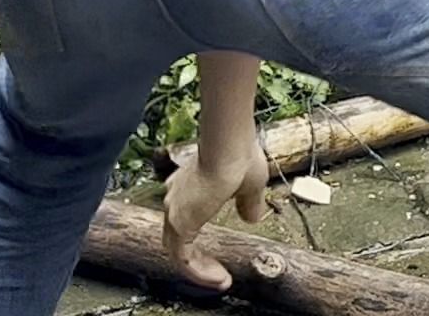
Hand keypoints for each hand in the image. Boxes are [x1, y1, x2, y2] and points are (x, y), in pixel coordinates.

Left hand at [160, 60, 268, 289]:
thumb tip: (252, 217)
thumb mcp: (250, 184)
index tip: (215, 249)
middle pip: (178, 239)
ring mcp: (175, 212)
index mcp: (188, 186)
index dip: (199, 234)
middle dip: (198, 259)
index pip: (185, 219)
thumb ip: (248, 203)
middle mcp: (176, 199)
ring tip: (221, 280)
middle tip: (217, 272)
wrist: (229, 147)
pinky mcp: (180, 225)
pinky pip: (183, 260)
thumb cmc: (239, 155)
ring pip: (179, 252)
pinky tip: (218, 278)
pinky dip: (199, 272)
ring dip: (200, 269)